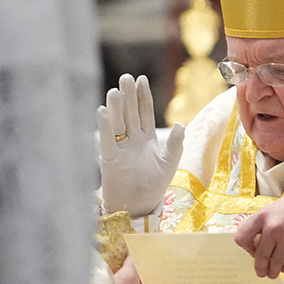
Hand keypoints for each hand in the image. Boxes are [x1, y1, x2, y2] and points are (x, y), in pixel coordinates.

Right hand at [96, 74, 184, 216]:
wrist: (140, 206)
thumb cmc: (154, 186)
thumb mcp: (170, 163)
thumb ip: (175, 144)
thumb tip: (180, 124)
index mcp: (147, 138)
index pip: (144, 112)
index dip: (143, 96)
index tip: (141, 79)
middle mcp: (132, 139)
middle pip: (130, 113)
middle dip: (128, 95)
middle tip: (126, 77)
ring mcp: (120, 147)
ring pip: (118, 123)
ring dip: (116, 107)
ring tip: (115, 90)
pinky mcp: (110, 158)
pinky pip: (107, 139)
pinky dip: (105, 126)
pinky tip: (103, 111)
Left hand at [234, 185, 283, 278]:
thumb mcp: (276, 209)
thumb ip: (267, 225)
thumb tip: (261, 245)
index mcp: (262, 216)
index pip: (241, 238)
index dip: (246, 248)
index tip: (253, 250)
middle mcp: (272, 228)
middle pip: (259, 257)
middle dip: (260, 268)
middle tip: (262, 272)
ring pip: (274, 264)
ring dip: (273, 271)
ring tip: (274, 273)